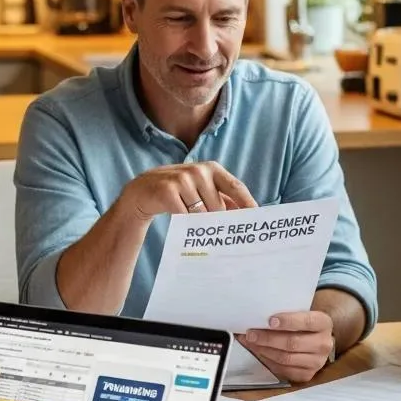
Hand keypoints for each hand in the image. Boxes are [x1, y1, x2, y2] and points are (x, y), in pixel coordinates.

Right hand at [122, 163, 256, 221]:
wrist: (143, 191)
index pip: (236, 187)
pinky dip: (184, 221)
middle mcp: (199, 171)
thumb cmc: (179, 193)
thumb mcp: (202, 190)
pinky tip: (179, 217)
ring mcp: (182, 179)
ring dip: (199, 222)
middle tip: (217, 231)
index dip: (248, 203)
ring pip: (202, 212)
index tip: (257, 218)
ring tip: (192, 219)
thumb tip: (245, 215)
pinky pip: (184, 215)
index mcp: (212, 169)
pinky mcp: (167, 191)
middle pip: (219, 206)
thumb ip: (222, 198)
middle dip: (218, 220)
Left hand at [237, 311, 333, 383]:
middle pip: (293, 343)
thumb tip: (258, 315)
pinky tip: (258, 352)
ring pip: (286, 358)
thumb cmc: (303, 324)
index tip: (270, 320)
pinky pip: (283, 370)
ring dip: (264, 350)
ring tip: (250, 342)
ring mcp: (317, 362)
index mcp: (324, 323)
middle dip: (268, 338)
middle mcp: (324, 344)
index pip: (306, 322)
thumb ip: (286, 313)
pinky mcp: (307, 375)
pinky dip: (267, 361)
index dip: (288, 321)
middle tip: (251, 333)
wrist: (316, 340)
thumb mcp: (301, 313)